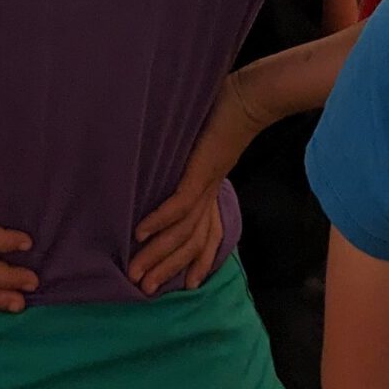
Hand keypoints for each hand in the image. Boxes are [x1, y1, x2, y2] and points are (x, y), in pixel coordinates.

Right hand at [129, 70, 263, 293]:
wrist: (251, 99)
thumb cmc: (226, 116)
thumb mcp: (206, 145)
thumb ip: (190, 160)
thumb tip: (176, 163)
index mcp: (211, 190)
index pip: (206, 234)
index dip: (199, 260)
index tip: (188, 284)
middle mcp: (209, 195)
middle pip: (189, 243)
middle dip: (167, 267)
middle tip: (145, 289)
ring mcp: (204, 186)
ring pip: (182, 232)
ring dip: (159, 254)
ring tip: (137, 271)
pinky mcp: (200, 173)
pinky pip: (179, 205)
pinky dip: (159, 221)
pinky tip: (141, 233)